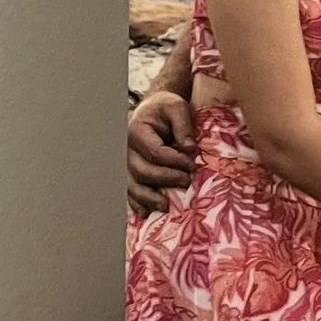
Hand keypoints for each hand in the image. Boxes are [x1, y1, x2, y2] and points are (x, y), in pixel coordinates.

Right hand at [126, 91, 196, 213]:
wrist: (154, 109)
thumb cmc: (166, 108)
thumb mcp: (177, 107)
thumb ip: (183, 125)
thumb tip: (190, 150)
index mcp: (137, 131)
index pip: (155, 152)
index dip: (174, 161)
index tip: (193, 165)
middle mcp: (127, 149)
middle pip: (142, 170)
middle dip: (165, 179)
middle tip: (187, 182)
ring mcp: (126, 162)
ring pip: (132, 184)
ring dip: (148, 198)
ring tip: (165, 207)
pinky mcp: (131, 171)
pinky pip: (130, 190)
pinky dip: (136, 203)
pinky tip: (145, 213)